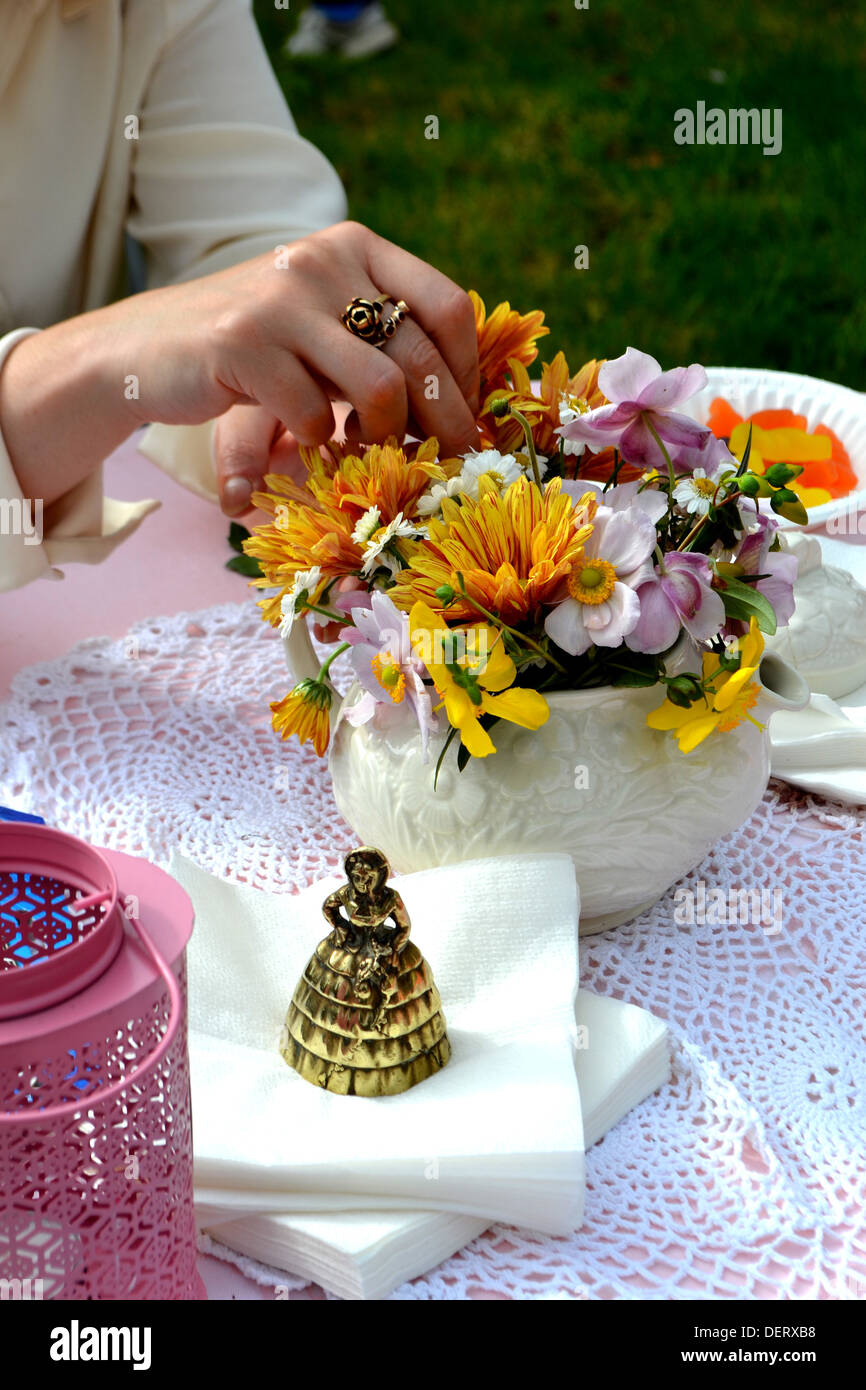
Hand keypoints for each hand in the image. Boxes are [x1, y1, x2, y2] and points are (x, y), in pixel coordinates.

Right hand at [1, 222, 480, 512]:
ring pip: (381, 387)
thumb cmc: (252, 346)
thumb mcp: (323, 321)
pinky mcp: (242, 343)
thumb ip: (382, 336)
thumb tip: (464, 400)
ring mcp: (282, 299)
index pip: (448, 306)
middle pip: (421, 356)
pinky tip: (309, 445)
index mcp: (356, 247)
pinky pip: (316, 414)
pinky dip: (321, 443)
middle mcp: (324, 260)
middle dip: (440, 425)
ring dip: (382, 438)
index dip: (466, 374)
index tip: (464, 420)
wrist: (147, 347)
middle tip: (436, 463)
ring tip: (364, 453)